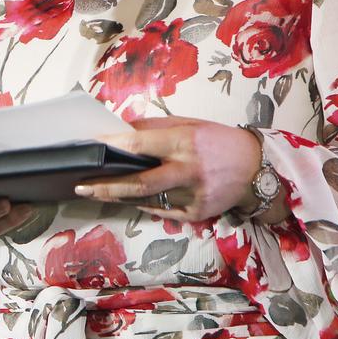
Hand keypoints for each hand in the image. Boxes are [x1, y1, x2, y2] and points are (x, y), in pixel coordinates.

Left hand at [74, 117, 281, 223]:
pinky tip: (126, 198)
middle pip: (139, 183)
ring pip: (146, 199)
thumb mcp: (189, 124)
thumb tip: (120, 130)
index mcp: (185, 142)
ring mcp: (192, 196)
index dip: (113, 146)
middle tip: (81, 185)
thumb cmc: (218, 141)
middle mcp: (188, 171)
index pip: (140, 145)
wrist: (256, 169)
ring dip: (118, 196)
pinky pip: (160, 210)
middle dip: (106, 186)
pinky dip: (142, 203)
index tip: (92, 146)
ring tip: (94, 191)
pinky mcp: (195, 213)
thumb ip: (155, 127)